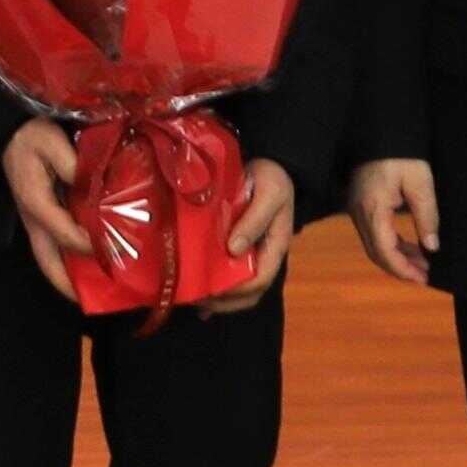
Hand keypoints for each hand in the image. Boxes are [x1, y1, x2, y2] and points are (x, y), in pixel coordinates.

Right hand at [0, 118, 100, 302]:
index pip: (65, 234)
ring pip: (50, 261)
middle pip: (48, 264)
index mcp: (36, 204)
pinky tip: (92, 265)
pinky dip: (71, 262)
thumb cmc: (32, 137)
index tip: (116, 246)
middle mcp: (34, 221)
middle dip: (71, 286)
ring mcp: (36, 223)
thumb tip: (95, 187)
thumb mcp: (50, 142)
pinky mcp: (42, 220)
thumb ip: (72, 164)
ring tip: (99, 291)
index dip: (91, 244)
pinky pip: (55, 248)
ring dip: (70, 279)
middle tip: (99, 300)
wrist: (11, 134)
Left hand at [209, 157, 298, 311]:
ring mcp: (251, 254)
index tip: (210, 291)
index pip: (259, 279)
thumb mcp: (270, 194)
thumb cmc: (272, 178)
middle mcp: (264, 256)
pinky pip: (228, 274)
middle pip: (248, 293)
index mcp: (276, 247)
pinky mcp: (237, 247)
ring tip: (191, 298)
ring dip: (216, 299)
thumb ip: (255, 220)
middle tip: (195, 300)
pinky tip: (196, 296)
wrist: (271, 164)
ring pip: (238, 289)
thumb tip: (234, 249)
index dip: (236, 290)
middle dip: (223, 302)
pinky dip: (214, 288)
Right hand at [348, 156, 441, 288]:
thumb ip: (426, 216)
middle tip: (425, 276)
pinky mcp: (361, 205)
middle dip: (400, 268)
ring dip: (396, 257)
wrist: (379, 131)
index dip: (403, 269)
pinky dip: (391, 244)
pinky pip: (374, 233)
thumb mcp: (420, 183)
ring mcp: (357, 209)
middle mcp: (359, 213)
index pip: (384, 250)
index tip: (423, 278)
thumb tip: (432, 247)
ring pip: (374, 245)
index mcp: (373, 209)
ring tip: (422, 263)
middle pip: (376, 252)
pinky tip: (410, 246)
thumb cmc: (401, 154)